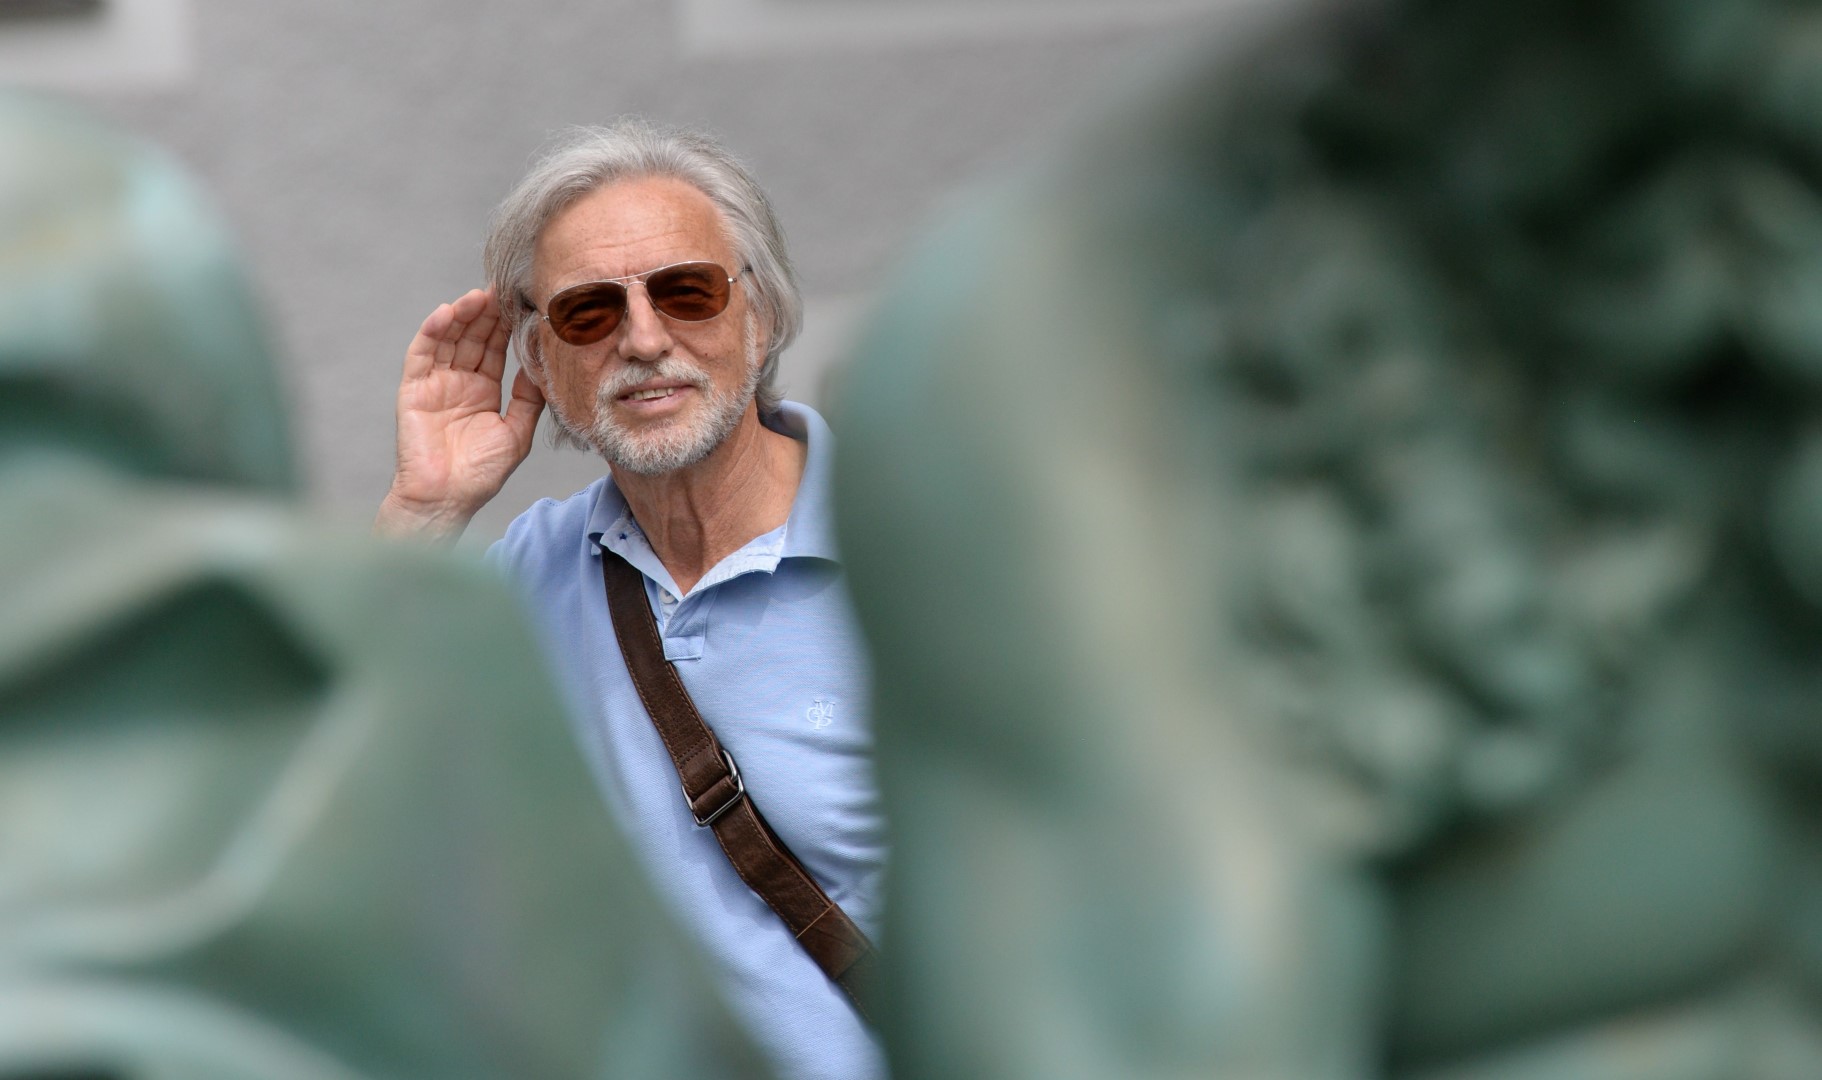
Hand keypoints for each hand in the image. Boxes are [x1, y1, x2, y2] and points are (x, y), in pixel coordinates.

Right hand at [376, 288, 543, 537]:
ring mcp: (435, 383)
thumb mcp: (516, 433)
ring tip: (478, 296)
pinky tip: (447, 313)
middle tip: (502, 288)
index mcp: (483, 390)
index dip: (505, 325)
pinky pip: (422, 354)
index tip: (521, 302)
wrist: (446, 498)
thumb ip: (528, 399)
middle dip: (486, 313)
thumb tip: (542, 366)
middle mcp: (459, 382)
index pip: (495, 349)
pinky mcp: (414, 389)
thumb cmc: (480, 474)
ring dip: (462, 316)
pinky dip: (432, 331)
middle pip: (473, 337)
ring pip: (448, 339)